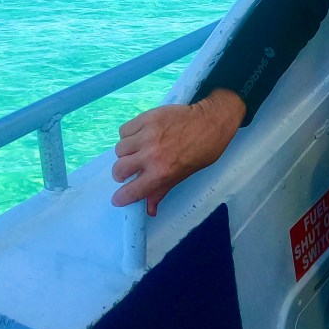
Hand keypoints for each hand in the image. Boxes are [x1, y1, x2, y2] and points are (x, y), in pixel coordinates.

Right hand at [111, 88, 245, 216]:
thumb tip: (149, 211)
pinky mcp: (146, 118)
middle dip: (121, 174)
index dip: (121, 197)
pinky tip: (138, 136)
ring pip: (120, 148)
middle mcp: (150, 155)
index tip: (119, 198)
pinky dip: (128, 135)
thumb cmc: (201, 151)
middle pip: (119, 168)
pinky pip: (124, 130)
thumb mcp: (183, 175)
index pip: (131, 191)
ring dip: (125, 153)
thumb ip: (161, 190)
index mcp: (161, 173)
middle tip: (128, 172)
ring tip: (136, 151)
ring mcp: (146, 135)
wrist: (210, 122)